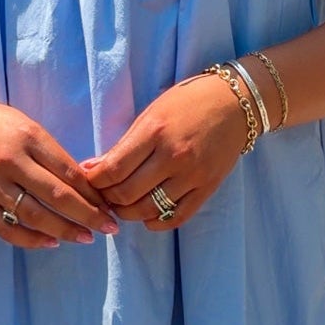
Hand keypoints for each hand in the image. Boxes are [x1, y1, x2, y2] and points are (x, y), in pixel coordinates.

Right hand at [0, 91, 119, 249]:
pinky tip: (49, 242)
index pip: (68, 171)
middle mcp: (9, 160)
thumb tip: (79, 181)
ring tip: (85, 238)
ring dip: (64, 230)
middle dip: (89, 215)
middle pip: (58, 196)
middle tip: (109, 227)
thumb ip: (46, 150)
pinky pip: (6, 228)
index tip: (110, 204)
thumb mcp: (19, 122)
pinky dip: (30, 239)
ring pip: (35, 216)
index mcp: (27, 136)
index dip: (92, 192)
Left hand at [80, 75, 246, 229]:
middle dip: (107, 199)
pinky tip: (146, 218)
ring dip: (128, 213)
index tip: (89, 180)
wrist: (235, 102)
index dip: (94, 181)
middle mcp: (174, 156)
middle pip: (127, 194)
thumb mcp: (151, 113)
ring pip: (149, 209)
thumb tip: (93, 169)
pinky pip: (178, 216)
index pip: (113, 169)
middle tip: (103, 195)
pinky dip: (157, 222)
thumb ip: (125, 144)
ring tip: (121, 206)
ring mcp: (193, 175)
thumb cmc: (188, 102)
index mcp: (155, 132)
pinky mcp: (208, 187)